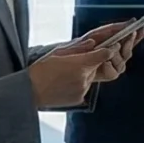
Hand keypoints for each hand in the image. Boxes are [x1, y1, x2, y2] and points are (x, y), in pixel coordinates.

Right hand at [28, 20, 142, 108]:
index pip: (105, 54)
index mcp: (80, 64)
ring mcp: (83, 89)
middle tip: (77, 62)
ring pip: (91, 77)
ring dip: (85, 74)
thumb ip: (78, 48)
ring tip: (67, 75)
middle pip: (97, 66)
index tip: (114, 45)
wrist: (29, 92)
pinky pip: (85, 88)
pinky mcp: (80, 99)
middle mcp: (84, 78)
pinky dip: (79, 85)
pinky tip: (65, 84)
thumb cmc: (40, 70)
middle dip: (92, 62)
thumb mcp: (58, 53)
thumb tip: (93, 43)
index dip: (111, 49)